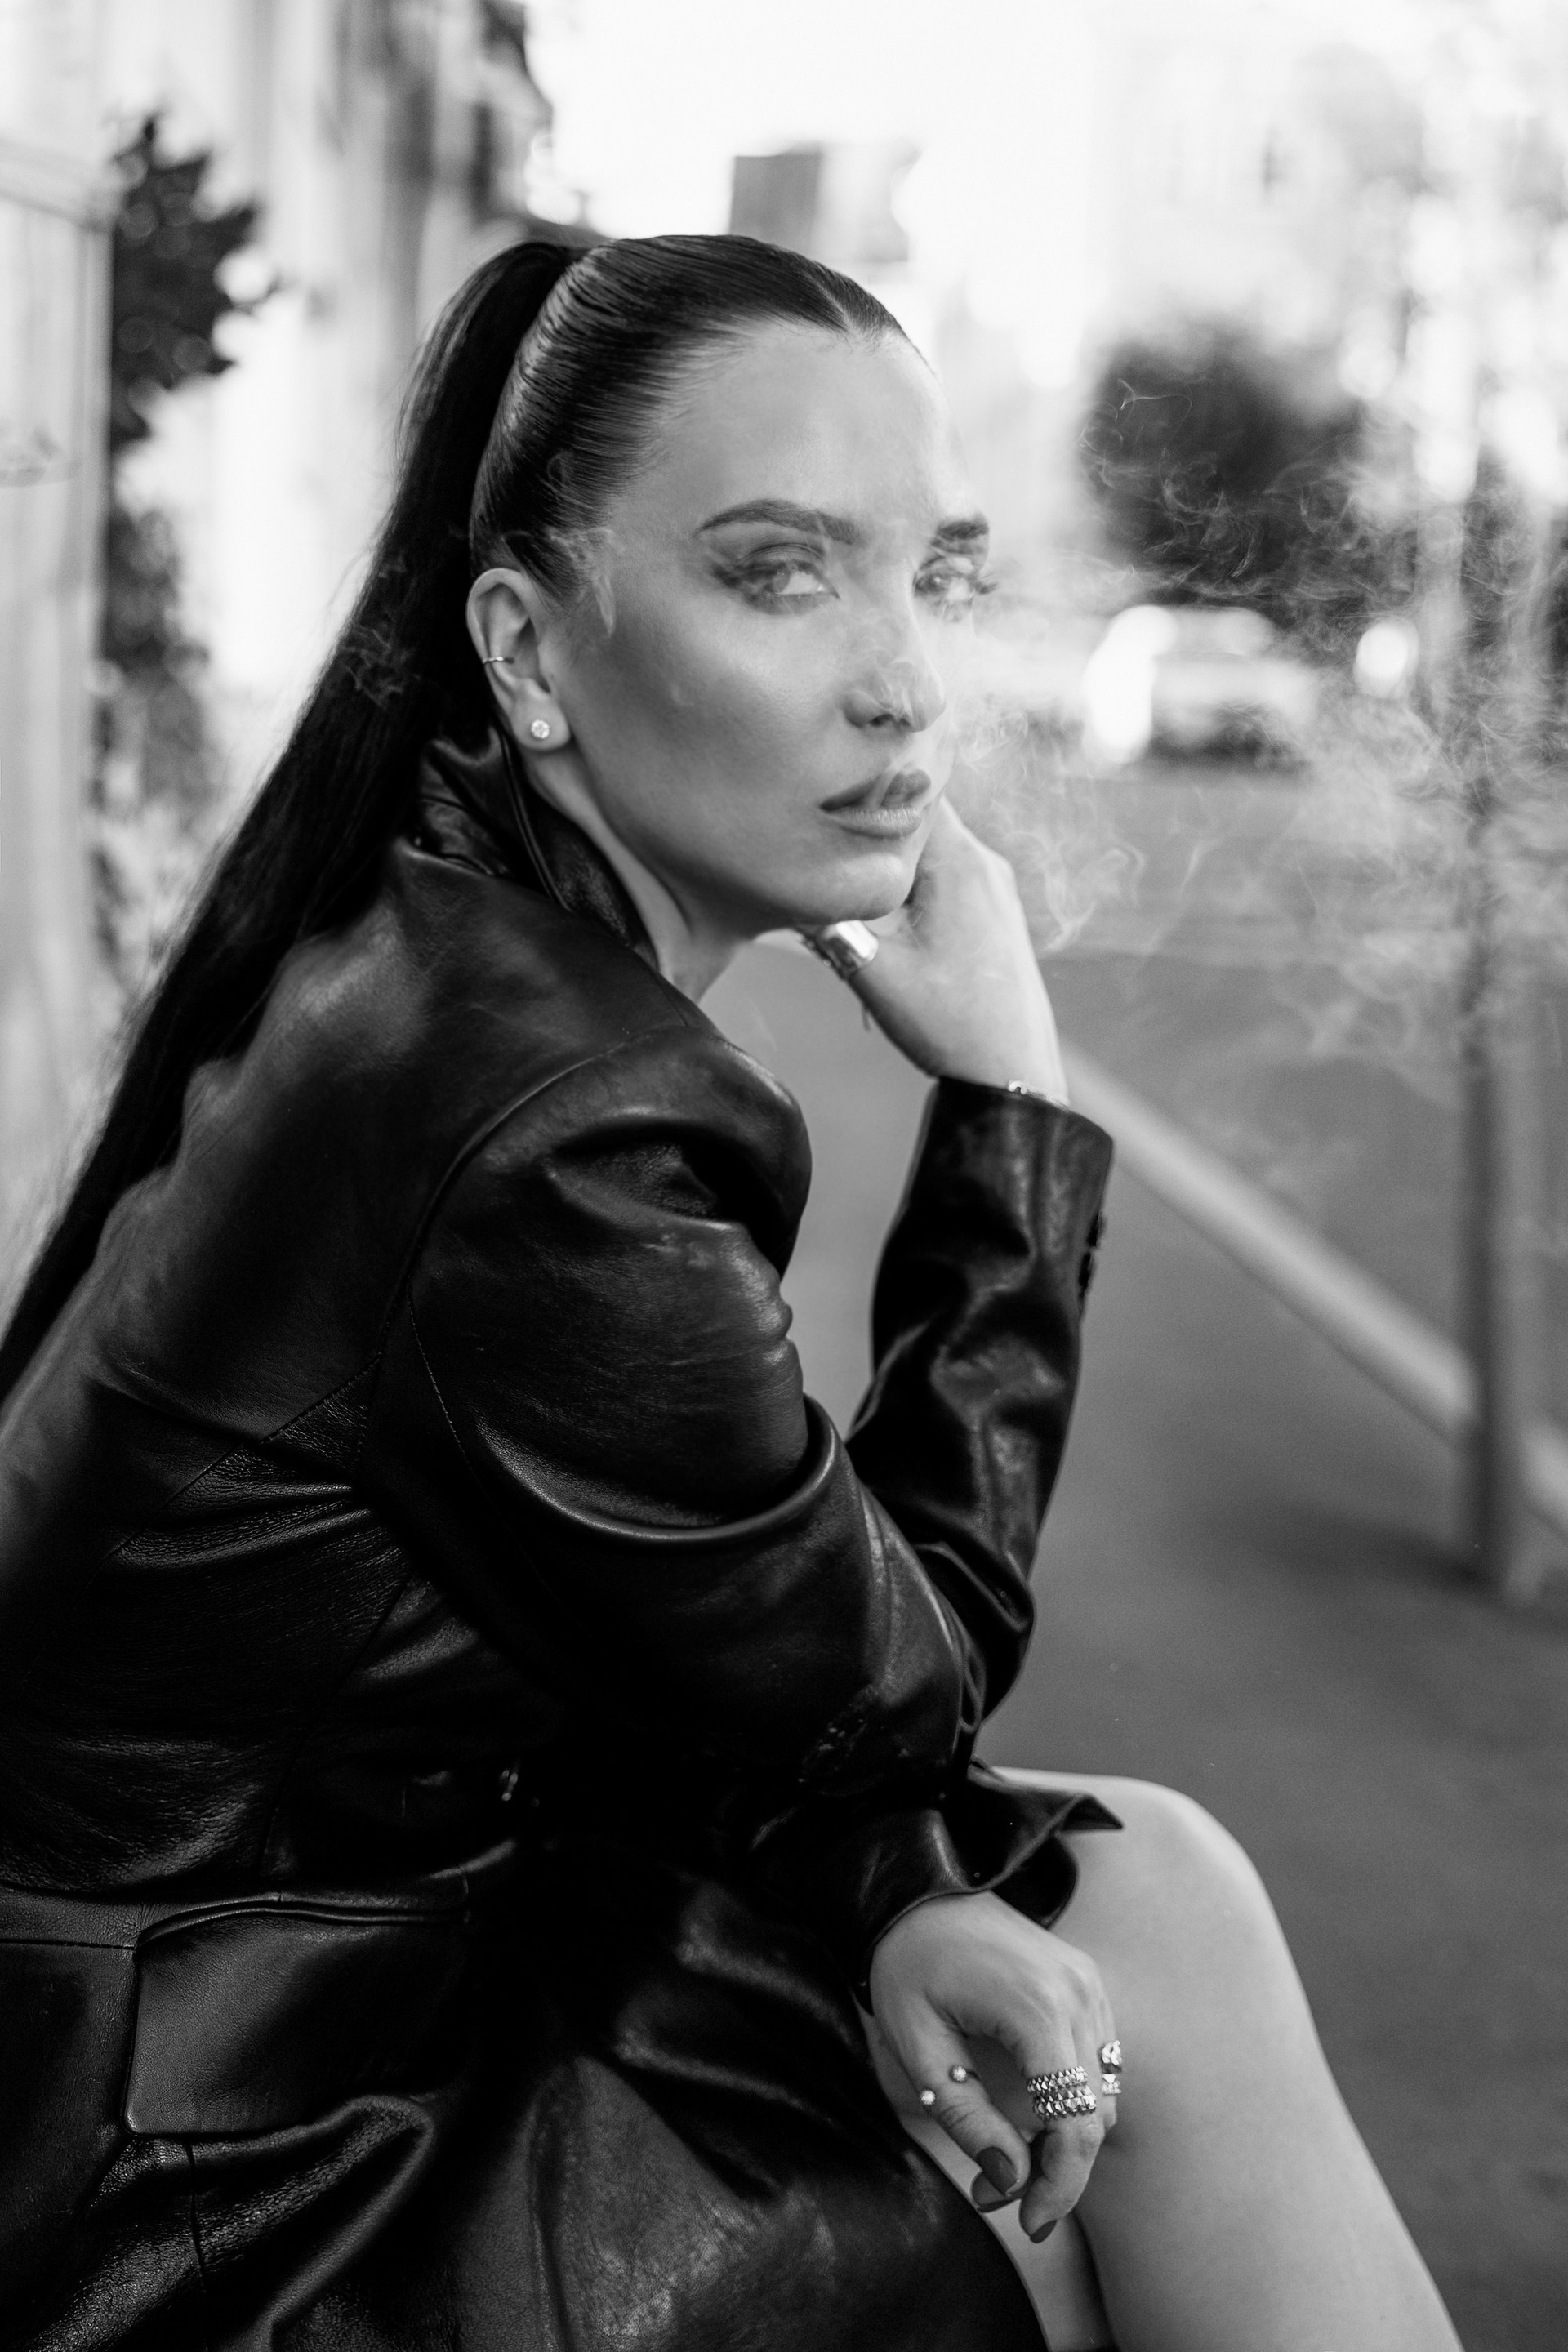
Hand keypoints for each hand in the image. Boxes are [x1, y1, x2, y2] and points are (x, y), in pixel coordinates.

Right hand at [838, 800, 1067, 1102]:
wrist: (1013, 1076)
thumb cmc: (951, 1024)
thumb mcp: (874, 973)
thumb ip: (827, 921)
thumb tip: (781, 883)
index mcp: (960, 861)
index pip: (912, 781)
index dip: (865, 776)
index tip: (823, 782)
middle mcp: (985, 862)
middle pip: (919, 811)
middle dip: (870, 819)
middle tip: (821, 829)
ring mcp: (995, 885)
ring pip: (931, 844)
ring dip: (890, 854)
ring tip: (847, 871)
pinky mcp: (995, 910)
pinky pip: (947, 871)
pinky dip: (912, 878)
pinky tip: (884, 907)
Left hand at [868, 1891, 1117, 2238]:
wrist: (918, 1890)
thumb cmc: (906, 1964)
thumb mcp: (919, 2047)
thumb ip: (967, 2117)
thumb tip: (1009, 2181)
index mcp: (1038, 2009)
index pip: (1075, 2123)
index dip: (1059, 2185)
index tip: (1028, 2223)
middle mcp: (1078, 1994)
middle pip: (1095, 2114)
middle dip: (1058, 2171)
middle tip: (1004, 2200)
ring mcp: (1087, 1984)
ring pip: (1103, 2091)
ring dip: (1067, 2136)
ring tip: (1007, 2156)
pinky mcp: (1084, 1981)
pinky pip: (1097, 2059)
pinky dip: (1075, 2097)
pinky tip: (1030, 2113)